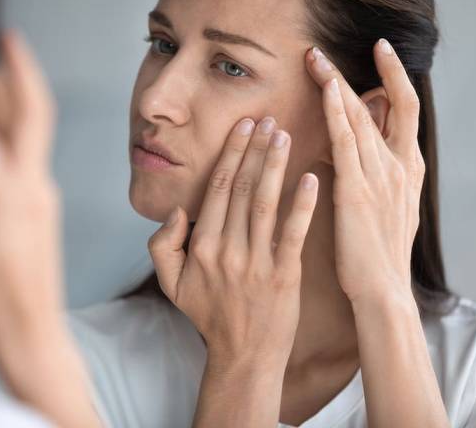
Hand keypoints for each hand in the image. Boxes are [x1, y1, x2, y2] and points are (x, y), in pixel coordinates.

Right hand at [0, 30, 62, 352]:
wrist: (29, 337)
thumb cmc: (7, 298)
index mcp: (29, 186)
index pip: (32, 115)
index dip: (22, 73)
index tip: (8, 38)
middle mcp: (34, 186)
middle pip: (22, 121)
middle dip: (2, 82)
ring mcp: (28, 201)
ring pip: (14, 140)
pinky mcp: (19, 217)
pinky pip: (7, 163)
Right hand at [147, 117, 318, 367]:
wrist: (244, 358)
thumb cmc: (210, 317)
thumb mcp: (171, 284)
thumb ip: (162, 246)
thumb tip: (177, 211)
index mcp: (201, 247)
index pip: (217, 188)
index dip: (231, 153)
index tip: (243, 127)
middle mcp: (226, 250)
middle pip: (242, 187)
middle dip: (255, 149)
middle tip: (267, 118)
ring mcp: (256, 263)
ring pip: (266, 202)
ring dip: (275, 165)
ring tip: (284, 135)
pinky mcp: (285, 275)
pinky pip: (294, 233)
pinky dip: (303, 204)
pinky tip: (312, 178)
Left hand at [306, 39, 424, 305]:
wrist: (383, 291)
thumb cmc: (380, 256)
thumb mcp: (389, 209)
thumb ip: (378, 176)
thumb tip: (355, 150)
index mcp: (410, 169)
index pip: (406, 109)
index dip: (395, 76)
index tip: (382, 51)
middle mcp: (400, 164)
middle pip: (385, 102)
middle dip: (365, 69)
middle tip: (335, 47)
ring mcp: (380, 174)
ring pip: (360, 116)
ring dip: (337, 82)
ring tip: (315, 57)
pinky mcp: (356, 188)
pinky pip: (346, 139)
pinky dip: (336, 110)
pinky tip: (324, 88)